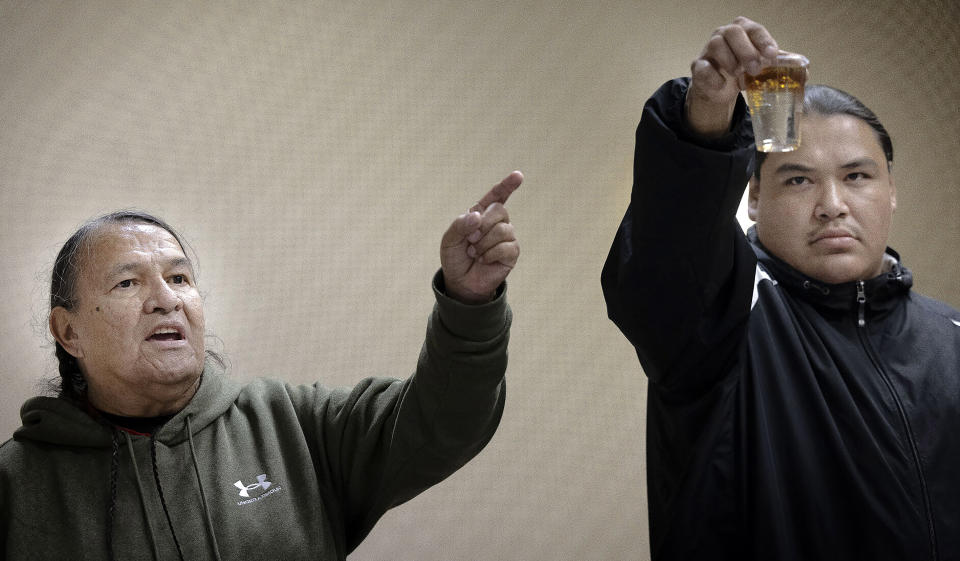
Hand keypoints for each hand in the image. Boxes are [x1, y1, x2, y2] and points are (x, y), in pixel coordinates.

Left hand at [440, 171, 521, 303]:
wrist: (461, 282)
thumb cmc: (455, 258)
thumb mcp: (449, 239)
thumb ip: (459, 224)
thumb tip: (477, 217)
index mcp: (481, 214)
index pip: (497, 195)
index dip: (507, 185)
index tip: (518, 176)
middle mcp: (497, 222)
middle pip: (500, 210)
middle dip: (482, 225)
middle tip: (470, 240)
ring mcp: (507, 237)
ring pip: (503, 229)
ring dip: (483, 243)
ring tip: (475, 253)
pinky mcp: (512, 253)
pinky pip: (506, 247)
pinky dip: (490, 254)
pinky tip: (484, 260)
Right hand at [685, 16, 779, 137]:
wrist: (719, 87)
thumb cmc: (742, 70)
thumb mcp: (762, 65)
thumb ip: (781, 64)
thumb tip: (805, 71)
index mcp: (744, 30)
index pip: (755, 29)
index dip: (764, 41)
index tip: (772, 56)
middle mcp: (724, 34)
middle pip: (734, 32)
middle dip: (747, 51)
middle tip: (755, 69)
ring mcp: (709, 49)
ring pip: (716, 44)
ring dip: (730, 61)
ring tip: (738, 76)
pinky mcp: (698, 65)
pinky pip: (703, 66)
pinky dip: (713, 76)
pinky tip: (722, 84)